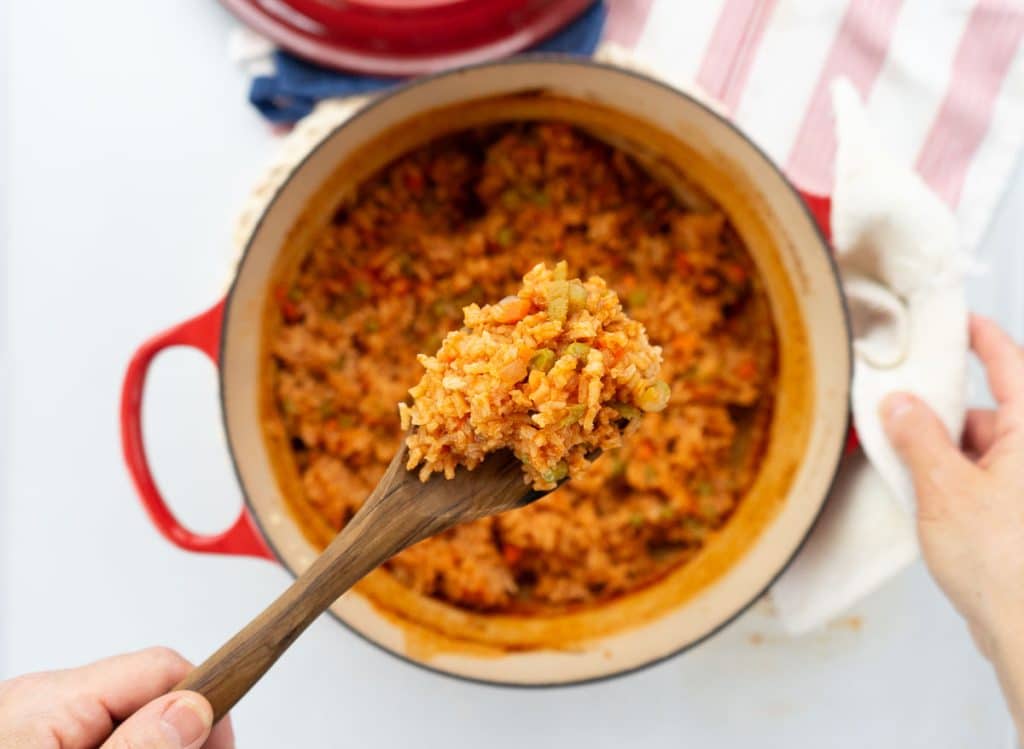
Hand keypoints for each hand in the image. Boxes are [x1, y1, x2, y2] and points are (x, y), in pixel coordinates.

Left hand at [0, 647, 233, 748]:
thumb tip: (193, 709)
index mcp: (49, 700)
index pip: (160, 667)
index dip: (206, 702)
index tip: (222, 743)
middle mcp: (38, 699)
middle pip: (146, 692)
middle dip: (180, 729)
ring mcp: (30, 719)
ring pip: (124, 715)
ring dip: (154, 740)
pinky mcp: (30, 736)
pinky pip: (97, 729)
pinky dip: (123, 744)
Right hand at [881, 314, 1023, 735]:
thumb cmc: (1002, 564)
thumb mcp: (945, 488)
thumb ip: (918, 437)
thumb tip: (899, 401)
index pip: (1010, 364)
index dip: (980, 337)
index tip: (953, 318)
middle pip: (986, 410)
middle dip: (940, 411)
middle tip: (895, 409)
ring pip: (978, 447)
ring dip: (939, 450)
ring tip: (900, 463)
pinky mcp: (1015, 514)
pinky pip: (978, 478)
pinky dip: (949, 477)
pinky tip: (919, 491)